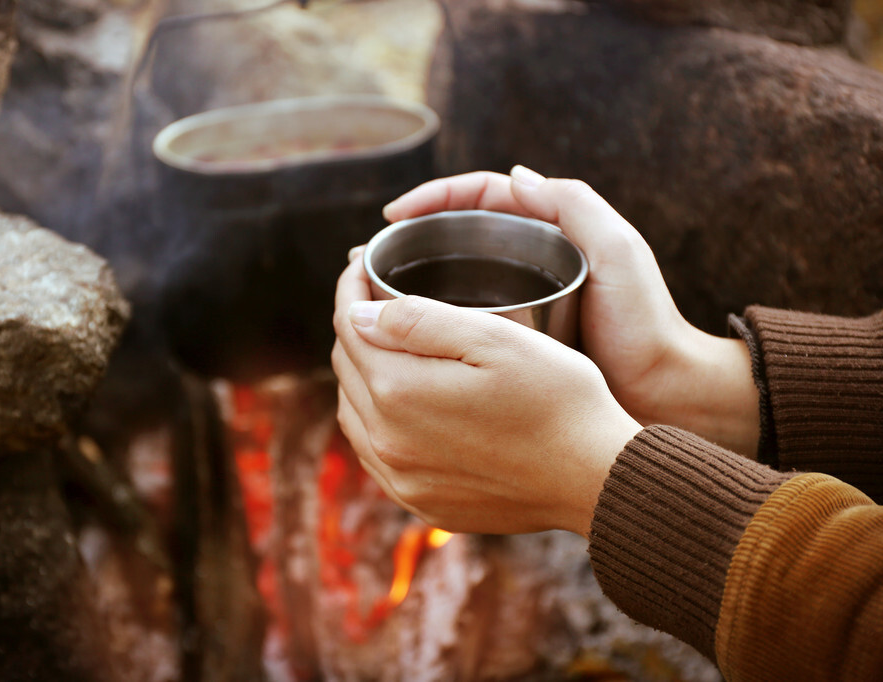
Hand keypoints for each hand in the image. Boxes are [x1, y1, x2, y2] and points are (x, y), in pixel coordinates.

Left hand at [331, 257, 641, 535]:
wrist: (596, 478)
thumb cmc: (558, 399)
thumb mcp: (495, 339)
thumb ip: (419, 321)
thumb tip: (357, 314)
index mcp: (400, 391)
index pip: (349, 327)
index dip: (350, 287)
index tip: (360, 263)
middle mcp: (388, 441)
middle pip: (346, 368)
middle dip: (354, 326)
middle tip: (374, 297)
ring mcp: (401, 478)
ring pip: (354, 411)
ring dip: (360, 373)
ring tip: (384, 343)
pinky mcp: (420, 501)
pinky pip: (374, 452)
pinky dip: (375, 418)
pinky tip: (398, 402)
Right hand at [382, 167, 758, 455]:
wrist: (661, 393)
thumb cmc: (642, 322)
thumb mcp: (617, 251)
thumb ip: (575, 205)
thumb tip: (514, 174)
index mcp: (548, 230)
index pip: (477, 197)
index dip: (431, 198)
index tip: (393, 216)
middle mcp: (526, 262)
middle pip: (456, 238)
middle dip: (410, 240)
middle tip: (367, 258)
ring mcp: (516, 303)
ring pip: (452, 282)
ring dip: (411, 284)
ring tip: (371, 296)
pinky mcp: (511, 344)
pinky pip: (461, 325)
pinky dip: (429, 325)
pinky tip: (402, 336)